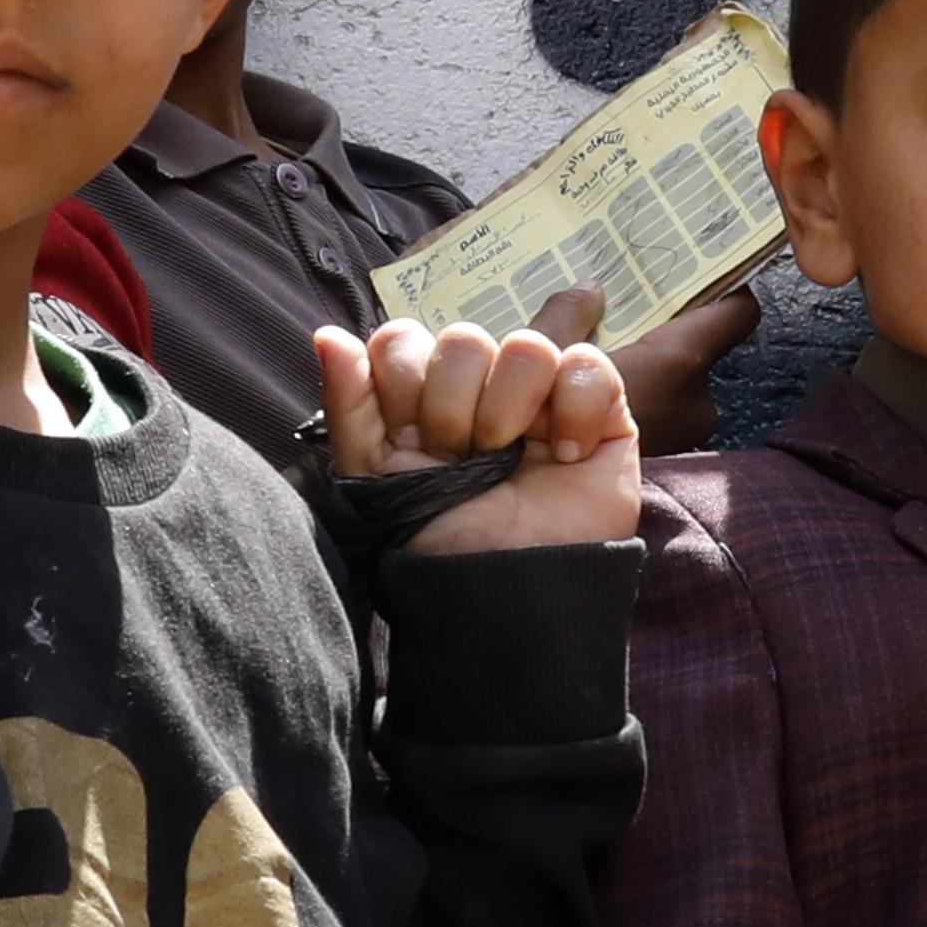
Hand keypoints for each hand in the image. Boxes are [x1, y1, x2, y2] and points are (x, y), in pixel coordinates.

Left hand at [316, 317, 640, 555]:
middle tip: (464, 460)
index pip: (404, 338)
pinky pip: (587, 365)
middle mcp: (480, 388)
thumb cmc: (438, 541)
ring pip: (527, 346)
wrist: (508, 590)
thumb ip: (349, 404)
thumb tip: (327, 335)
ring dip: (511, 409)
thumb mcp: (375, 477)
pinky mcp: (599, 408)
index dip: (404, 381)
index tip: (413, 439)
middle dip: (455, 408)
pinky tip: (565, 456)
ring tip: (512, 460)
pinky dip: (574, 411)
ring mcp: (540, 395)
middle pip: (463, 339)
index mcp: (421, 396)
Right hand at [530, 284, 757, 454]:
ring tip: (596, 374)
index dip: (721, 291)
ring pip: (674, 382)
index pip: (737, 311)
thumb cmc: (542, 428)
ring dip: (644, 374)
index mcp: (679, 361)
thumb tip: (590, 289)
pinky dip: (635, 403)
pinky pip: (661, 411)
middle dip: (661, 337)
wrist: (545, 518)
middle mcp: (697, 400)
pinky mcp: (669, 458)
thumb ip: (569, 312)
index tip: (693, 280)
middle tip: (620, 326)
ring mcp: (686, 434)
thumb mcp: (542, 352)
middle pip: (695, 347)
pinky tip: (593, 407)